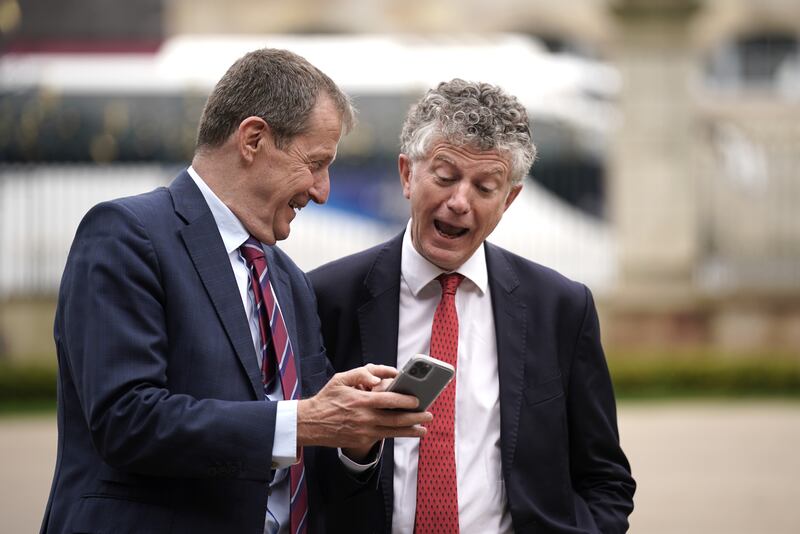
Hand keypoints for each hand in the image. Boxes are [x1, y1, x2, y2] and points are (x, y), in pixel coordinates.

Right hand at [297, 364, 431, 457]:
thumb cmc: (327, 398)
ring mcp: (364, 431)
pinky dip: (398, 435)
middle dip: (415, 418)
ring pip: (392, 431)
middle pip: (395, 419)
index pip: (388, 401)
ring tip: (424, 429)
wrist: (310, 423)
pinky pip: (384, 437)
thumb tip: (380, 377)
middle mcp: (364, 418)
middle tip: (429, 415)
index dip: (405, 401)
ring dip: (411, 430)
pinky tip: (408, 433)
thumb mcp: (341, 379)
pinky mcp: (361, 440)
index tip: (418, 400)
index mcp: (360, 401)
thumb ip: (362, 374)